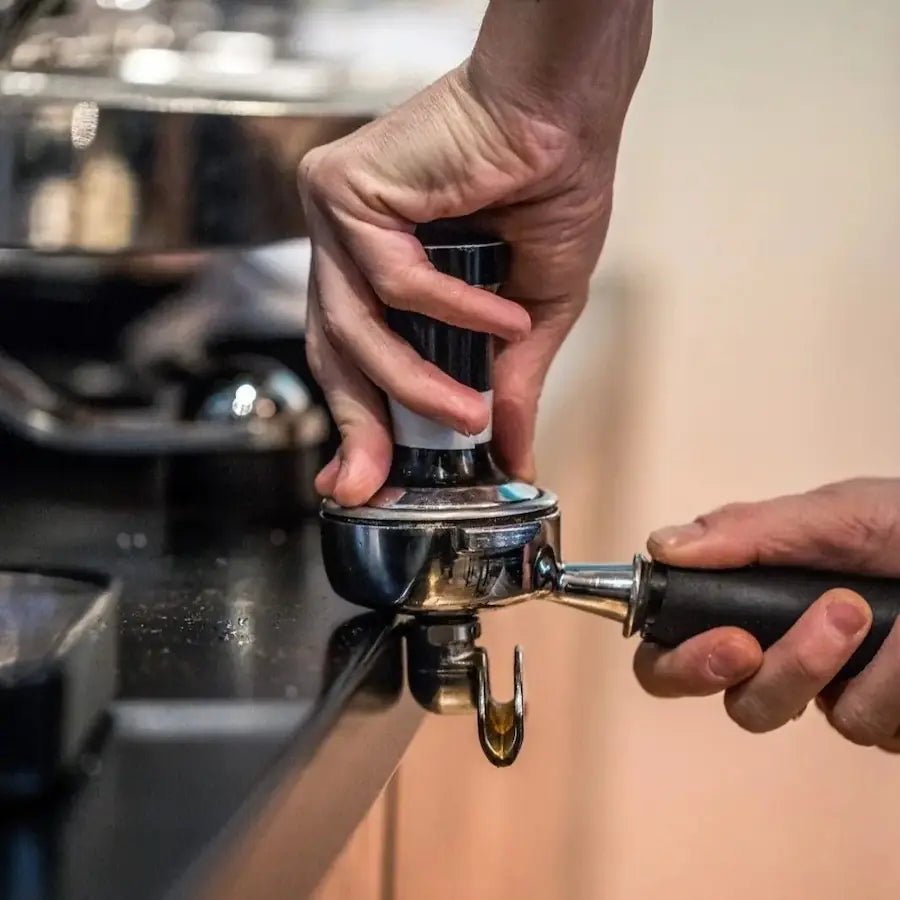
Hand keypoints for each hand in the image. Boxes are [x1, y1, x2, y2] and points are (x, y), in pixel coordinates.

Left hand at [298, 2, 651, 505]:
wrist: (566, 113)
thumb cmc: (550, 191)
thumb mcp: (532, 313)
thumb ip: (507, 382)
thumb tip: (513, 453)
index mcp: (383, 271)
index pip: (352, 360)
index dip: (358, 423)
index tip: (360, 482)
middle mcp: (350, 245)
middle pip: (334, 353)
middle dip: (361, 425)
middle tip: (377, 483)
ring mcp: (341, 217)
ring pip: (356, 326)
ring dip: (417, 383)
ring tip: (474, 413)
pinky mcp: (347, 189)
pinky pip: (394, 278)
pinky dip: (454, 308)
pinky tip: (504, 315)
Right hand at [634, 478, 899, 750]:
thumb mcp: (838, 513)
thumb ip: (751, 532)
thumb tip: (662, 546)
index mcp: (753, 600)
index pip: (672, 650)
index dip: (680, 660)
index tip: (732, 640)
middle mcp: (784, 653)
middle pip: (741, 704)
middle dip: (785, 669)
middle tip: (836, 619)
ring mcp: (836, 692)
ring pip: (820, 722)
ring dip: (854, 668)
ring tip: (893, 616)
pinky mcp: (886, 722)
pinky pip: (870, 727)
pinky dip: (898, 684)